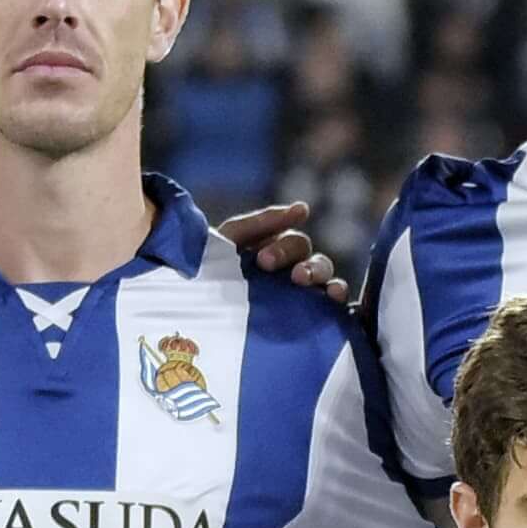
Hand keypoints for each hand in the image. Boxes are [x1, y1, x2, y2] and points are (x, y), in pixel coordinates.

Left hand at [213, 202, 359, 309]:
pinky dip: (338, 300)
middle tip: (292, 277)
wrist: (188, 315)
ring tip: (321, 289)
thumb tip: (304, 208)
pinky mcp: (305, 319)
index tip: (264, 263)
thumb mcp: (226, 242)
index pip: (294, 243)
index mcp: (274, 251)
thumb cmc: (206, 272)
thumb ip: (259, 223)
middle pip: (313, 259)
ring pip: (325, 278)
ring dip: (325, 278)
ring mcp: (300, 296)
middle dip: (306, 265)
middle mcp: (291, 272)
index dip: (284, 249)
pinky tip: (337, 301)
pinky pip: (330, 307)